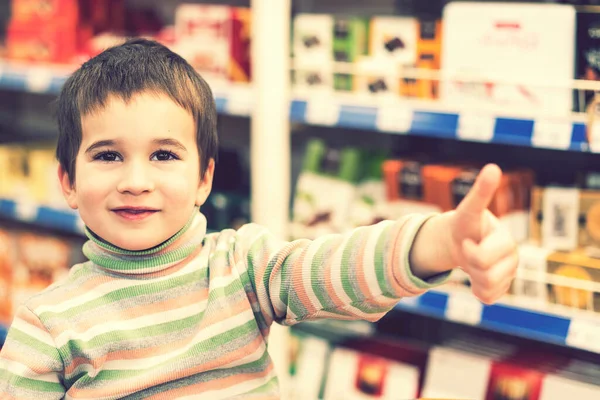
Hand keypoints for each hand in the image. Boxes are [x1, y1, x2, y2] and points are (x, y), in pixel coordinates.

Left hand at [449, 164, 517, 303]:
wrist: (461, 241)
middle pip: (484, 273)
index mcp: (506, 239)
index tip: (467, 241)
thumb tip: (493, 167)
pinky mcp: (503, 288)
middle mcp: (513, 257)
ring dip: (473, 276)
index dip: (470, 251)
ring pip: (488, 288)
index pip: (483, 256)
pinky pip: (489, 299)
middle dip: (469, 262)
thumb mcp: (469, 209)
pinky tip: (476, 277)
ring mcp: (509, 274)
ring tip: (472, 261)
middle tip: (466, 249)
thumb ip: (480, 192)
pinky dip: (478, 291)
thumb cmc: (466, 224)